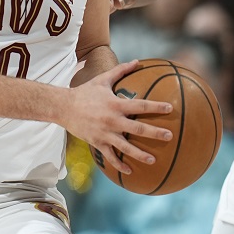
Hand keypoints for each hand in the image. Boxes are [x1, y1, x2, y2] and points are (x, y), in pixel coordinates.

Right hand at [64, 60, 172, 174]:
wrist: (63, 106)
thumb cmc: (85, 92)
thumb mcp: (102, 80)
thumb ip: (120, 71)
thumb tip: (137, 61)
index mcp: (115, 104)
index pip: (140, 105)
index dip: (156, 106)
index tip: (170, 108)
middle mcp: (112, 120)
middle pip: (138, 129)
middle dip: (155, 133)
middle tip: (169, 136)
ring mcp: (105, 133)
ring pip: (125, 147)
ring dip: (140, 154)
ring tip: (153, 160)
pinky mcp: (97, 142)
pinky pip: (110, 156)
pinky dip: (119, 164)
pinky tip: (130, 171)